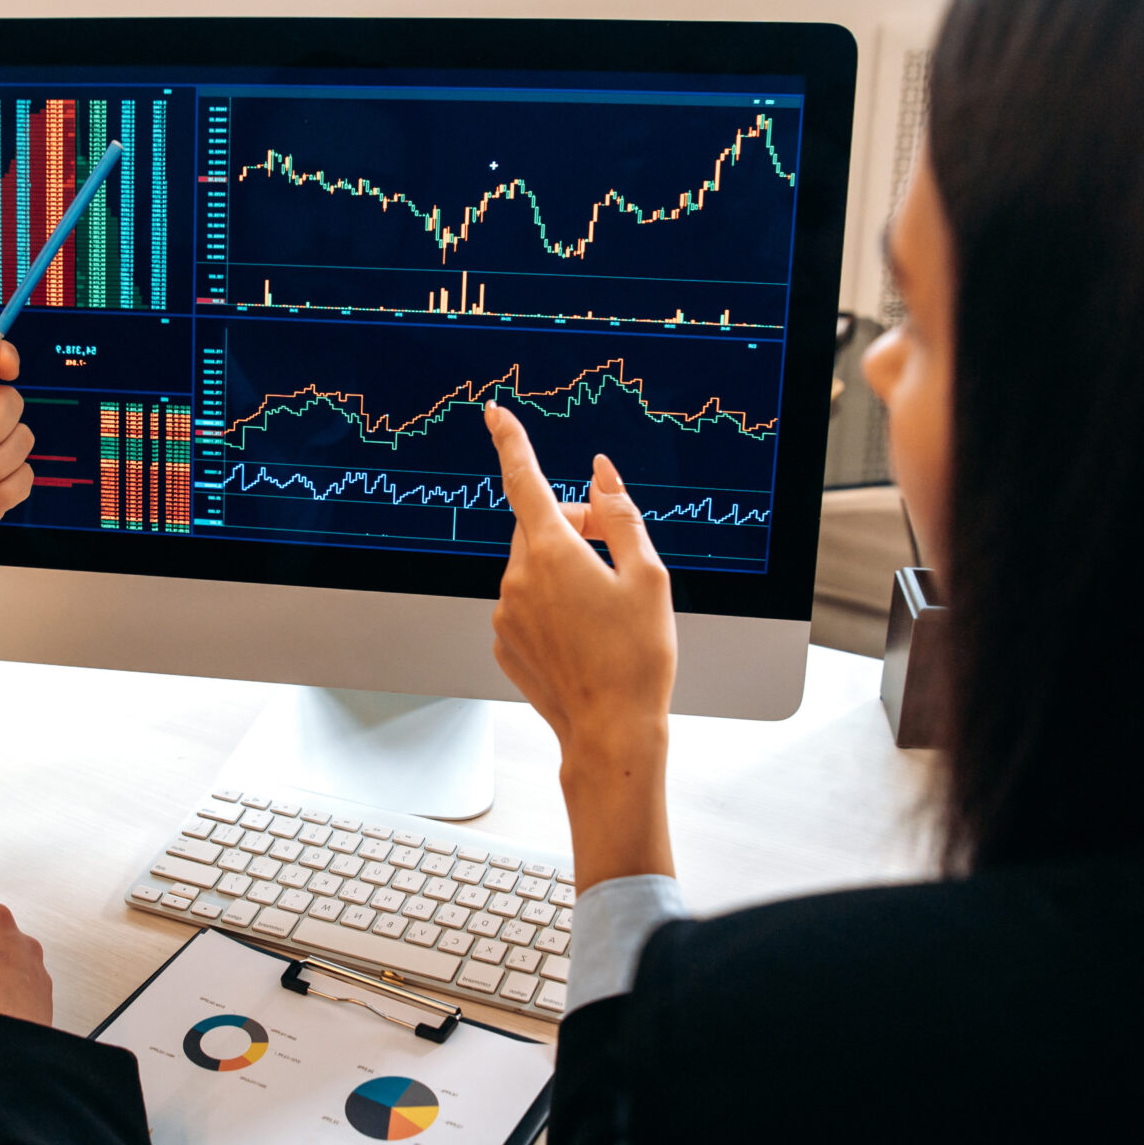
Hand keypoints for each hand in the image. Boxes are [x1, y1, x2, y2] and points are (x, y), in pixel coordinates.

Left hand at [486, 402, 677, 886]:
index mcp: (551, 552)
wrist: (611, 732)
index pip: (524, 480)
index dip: (511, 442)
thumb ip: (619, 515)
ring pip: (531, 567)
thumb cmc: (638, 658)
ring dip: (563, 568)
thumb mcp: (648, 576)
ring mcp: (505, 614)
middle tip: (614, 551)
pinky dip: (552, 604)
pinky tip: (585, 634)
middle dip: (572, 525)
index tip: (495, 413)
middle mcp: (517, 578)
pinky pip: (526, 604)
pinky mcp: (504, 643)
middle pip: (538, 526)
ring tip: (606, 607)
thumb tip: (601, 474)